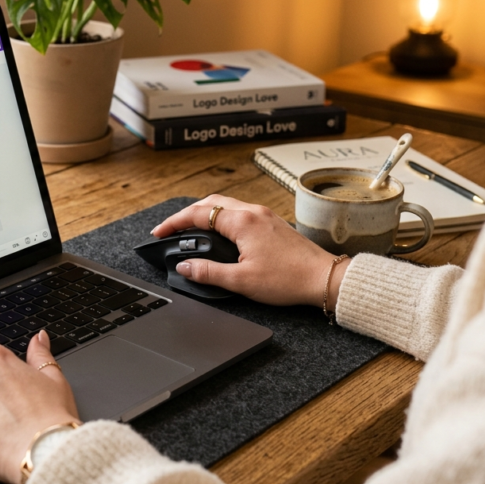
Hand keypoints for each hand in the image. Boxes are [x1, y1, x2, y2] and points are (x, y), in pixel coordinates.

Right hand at [151, 194, 349, 309]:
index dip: (174, 223)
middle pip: (210, 202)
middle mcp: (253, 212)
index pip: (198, 214)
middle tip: (171, 229)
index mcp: (242, 222)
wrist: (324, 279)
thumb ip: (208, 272)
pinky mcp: (272, 223)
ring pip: (225, 205)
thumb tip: (185, 266)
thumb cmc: (289, 279)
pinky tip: (220, 233)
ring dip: (205, 213)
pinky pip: (239, 212)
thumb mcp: (241, 281)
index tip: (160, 233)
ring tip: (191, 230)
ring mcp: (264, 216)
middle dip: (186, 214)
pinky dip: (221, 218)